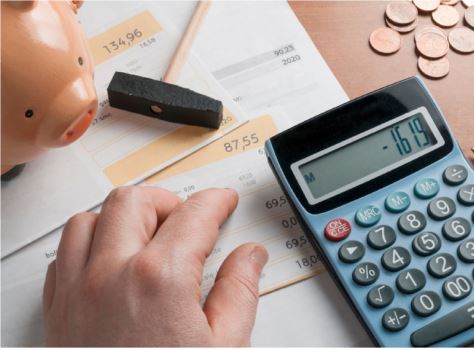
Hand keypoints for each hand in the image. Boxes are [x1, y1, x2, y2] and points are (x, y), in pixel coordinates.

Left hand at [43, 186, 267, 345]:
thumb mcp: (225, 348)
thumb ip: (240, 291)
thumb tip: (249, 257)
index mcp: (159, 279)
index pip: (194, 214)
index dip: (216, 201)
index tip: (223, 201)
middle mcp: (110, 275)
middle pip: (134, 201)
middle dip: (168, 200)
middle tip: (188, 217)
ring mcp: (77, 292)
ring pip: (90, 219)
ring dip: (122, 217)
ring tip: (148, 234)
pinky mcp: (58, 312)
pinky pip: (65, 254)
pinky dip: (89, 243)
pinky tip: (111, 260)